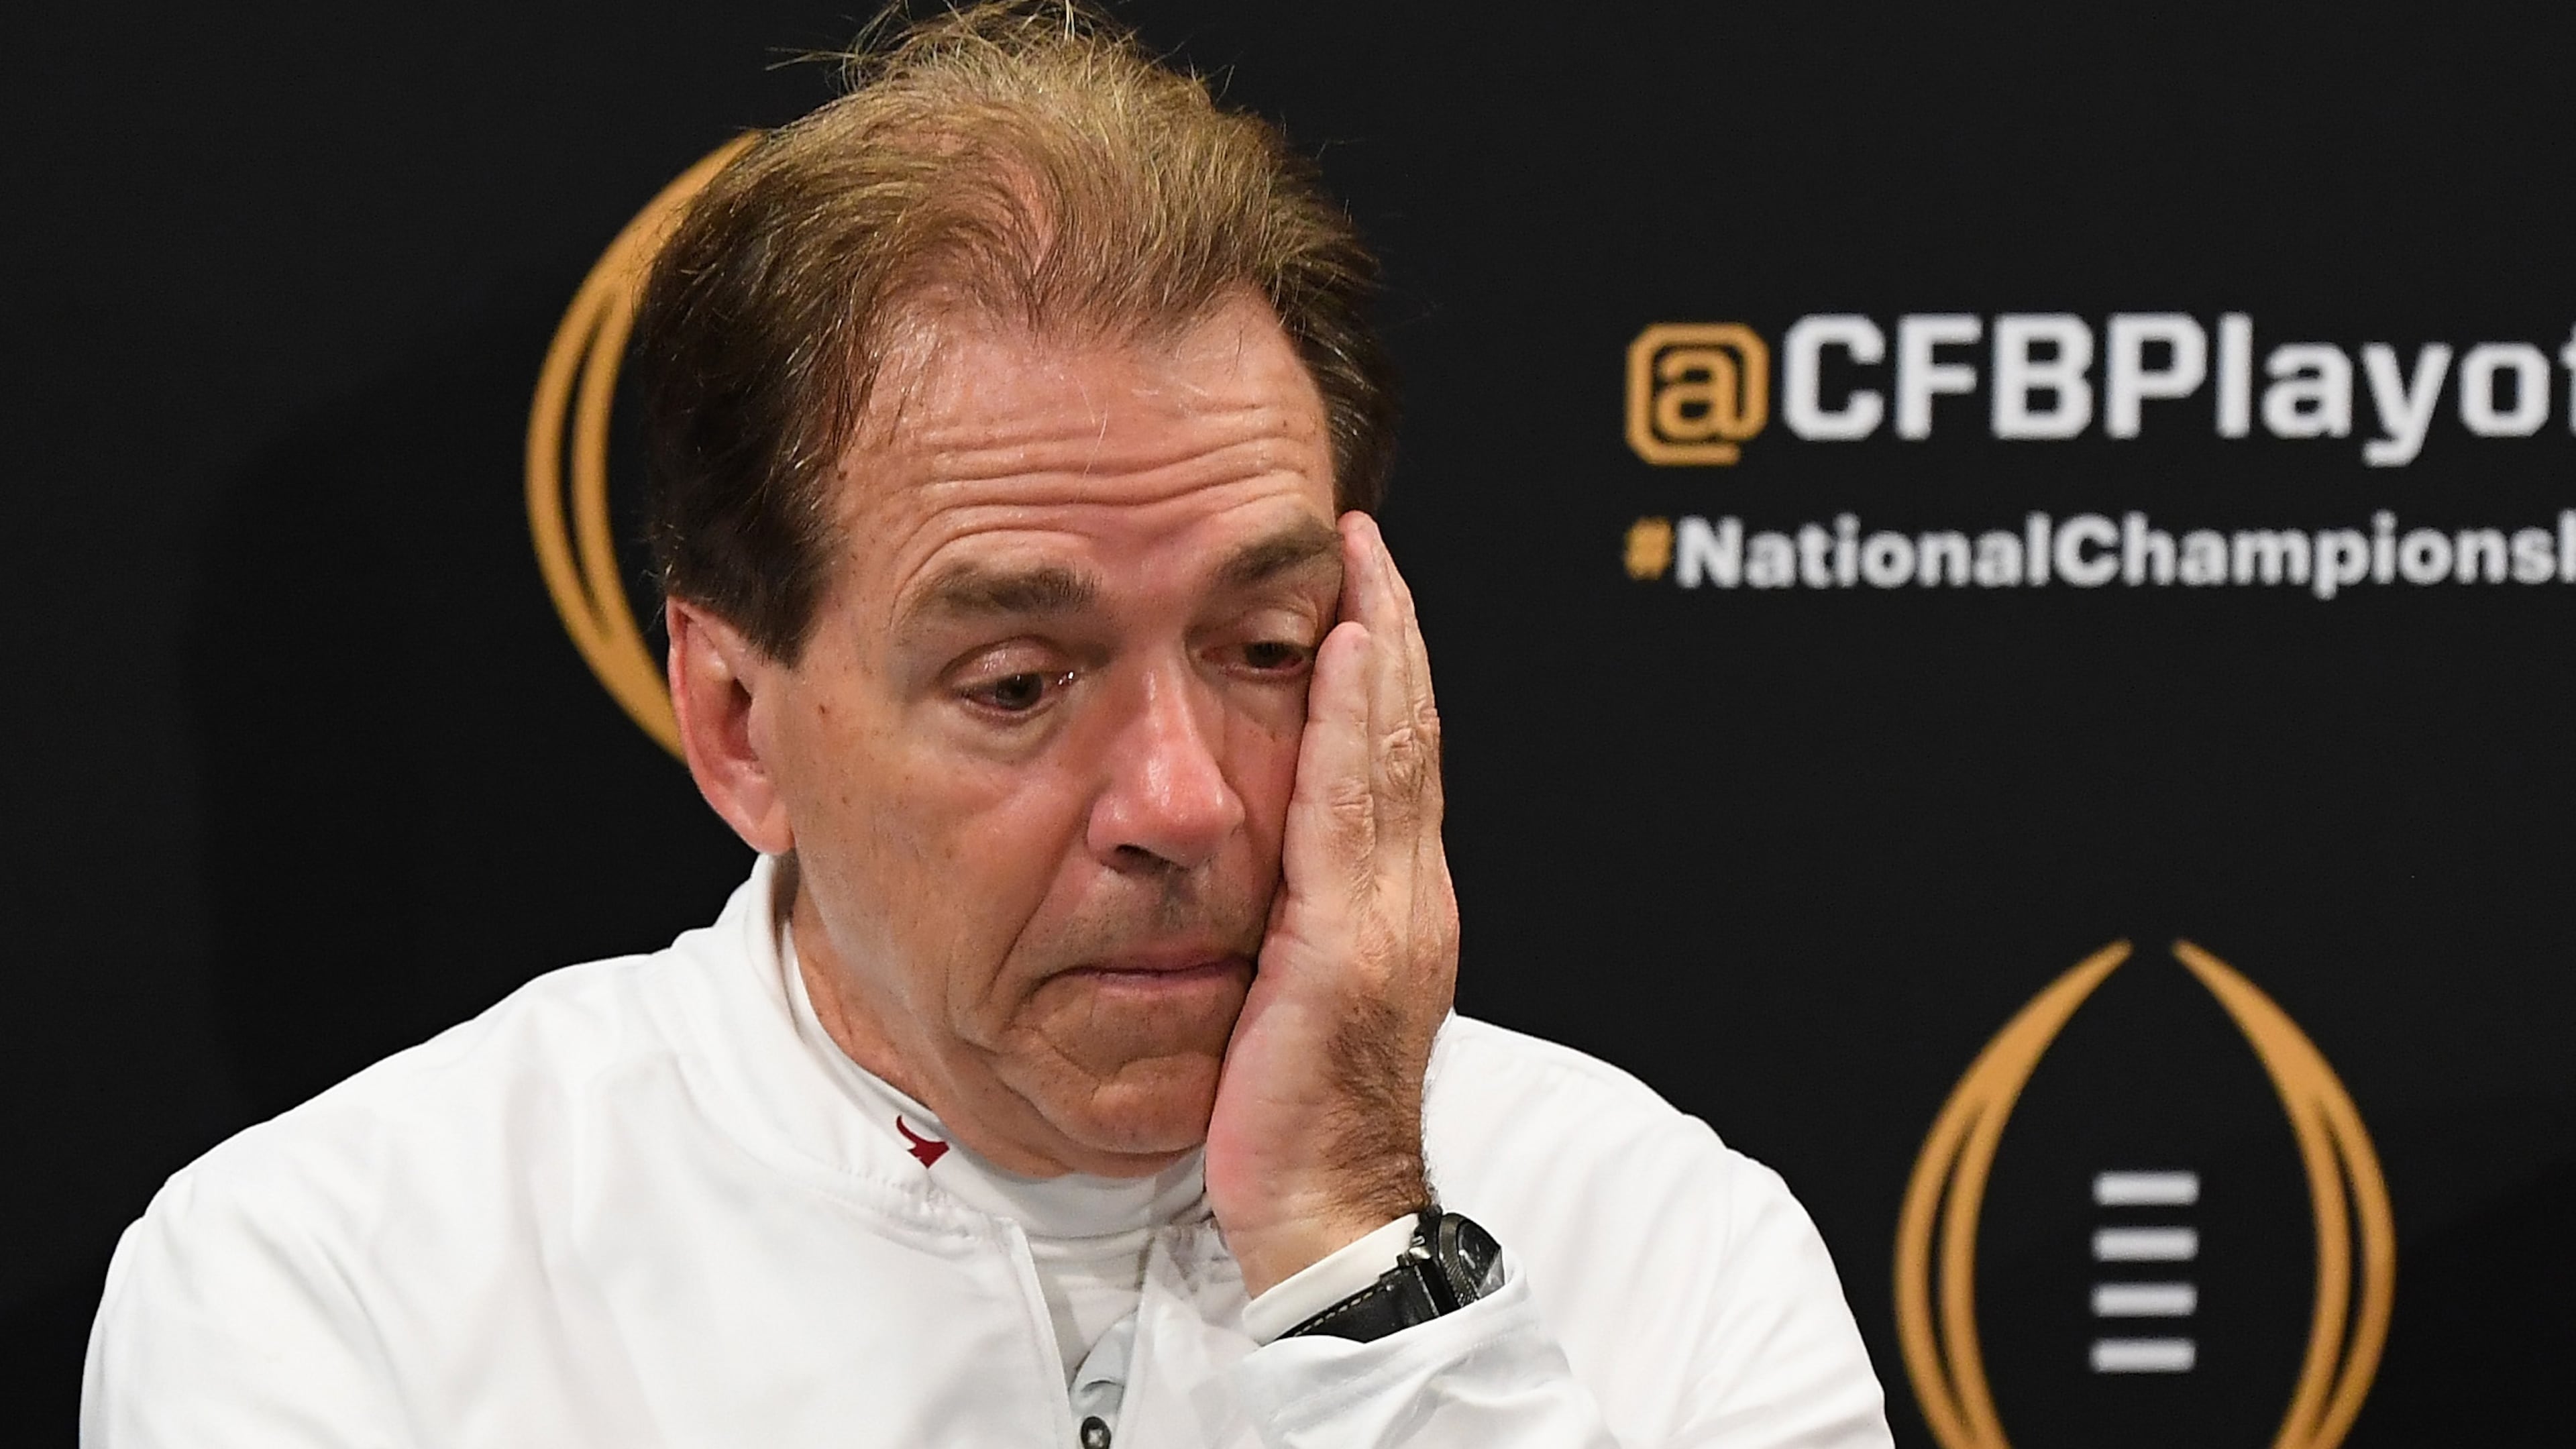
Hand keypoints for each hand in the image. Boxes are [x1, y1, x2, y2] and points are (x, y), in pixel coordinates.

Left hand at [1204, 512, 1459, 1296]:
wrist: (1326, 1215)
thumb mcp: (1294, 998)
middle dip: (1391, 633)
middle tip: (1365, 544)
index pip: (1399, 766)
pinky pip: (1355, 808)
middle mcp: (1411, 902)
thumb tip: (1258, 867)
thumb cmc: (1290, 1122)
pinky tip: (1342, 656)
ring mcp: (1392, 920)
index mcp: (1397, 913)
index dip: (1387, 674)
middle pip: (1410, 739)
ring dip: (1377, 651)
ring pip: (1394, 755)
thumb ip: (1294, 921)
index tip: (1361, 594)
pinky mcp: (1352, 944)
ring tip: (1359, 567)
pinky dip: (1356, 723)